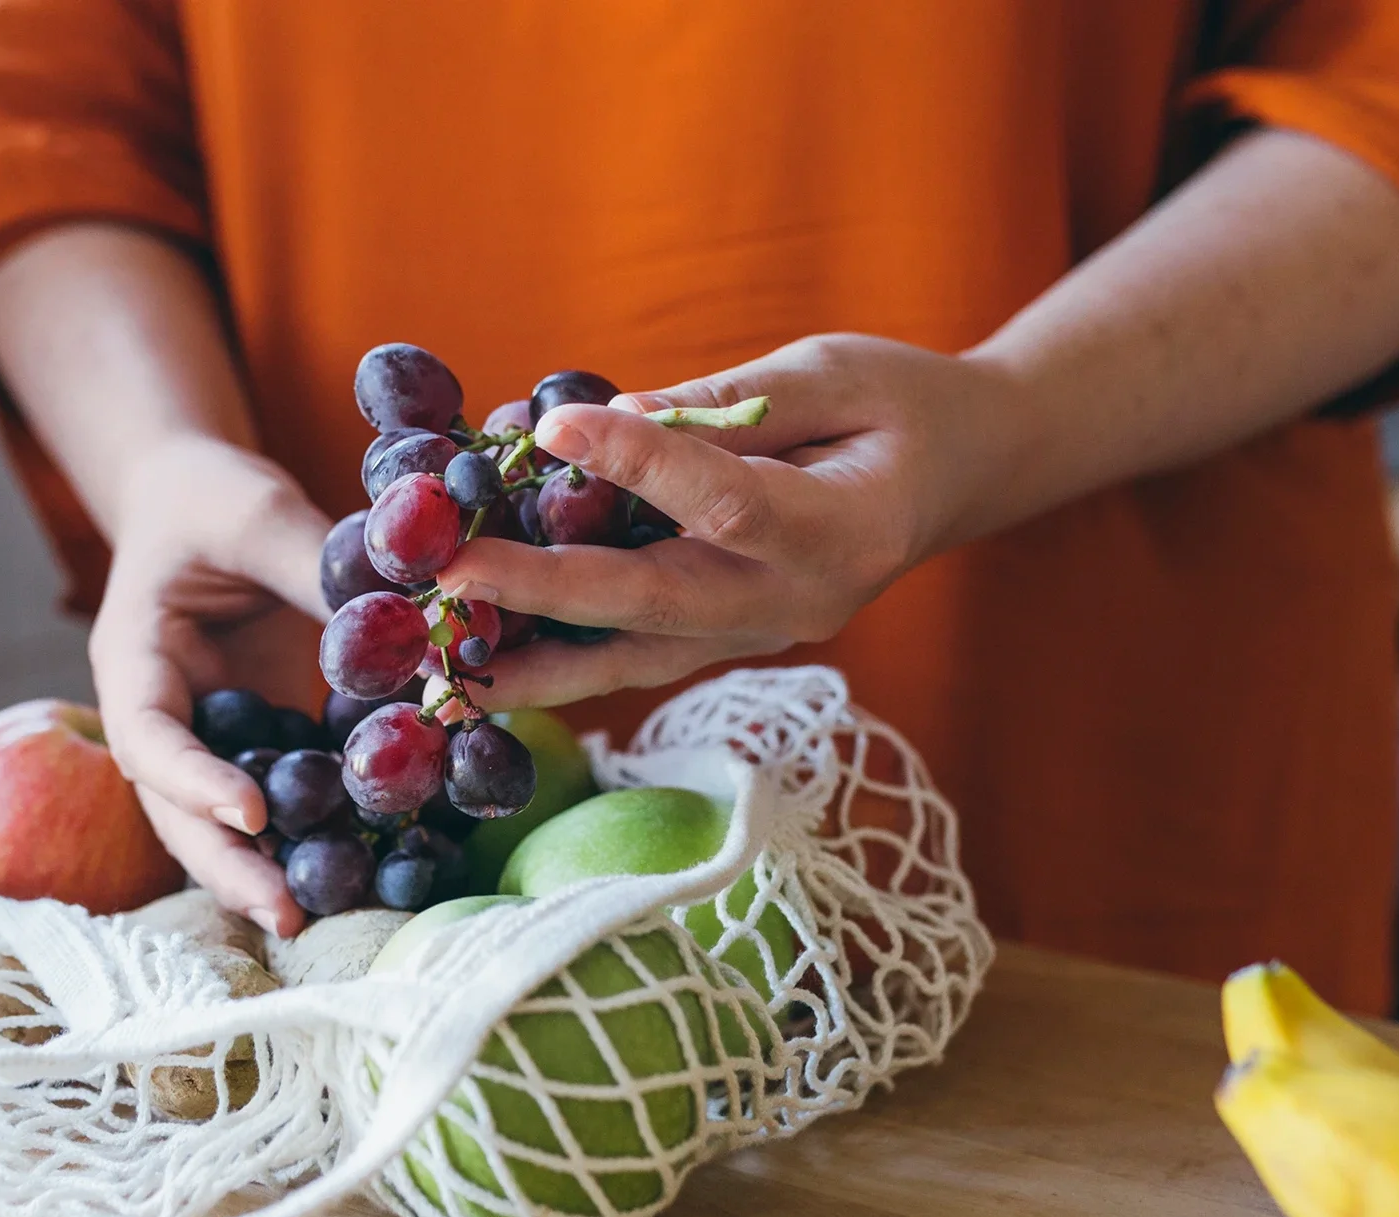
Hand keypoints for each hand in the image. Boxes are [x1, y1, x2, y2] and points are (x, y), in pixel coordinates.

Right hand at [88, 439, 330, 935]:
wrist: (200, 497)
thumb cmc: (212, 498)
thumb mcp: (259, 514)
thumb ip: (321, 569)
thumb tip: (418, 629)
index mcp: (135, 661)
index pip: (148, 736)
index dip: (193, 781)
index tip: (251, 814)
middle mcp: (165, 716)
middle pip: (178, 810)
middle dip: (229, 866)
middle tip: (288, 915)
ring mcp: (211, 738)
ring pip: (227, 823)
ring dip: (273, 869)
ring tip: (327, 917)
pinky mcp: (260, 741)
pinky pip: (286, 797)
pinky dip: (322, 830)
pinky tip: (376, 863)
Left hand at [438, 334, 1032, 708]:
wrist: (959, 475)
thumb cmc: (902, 404)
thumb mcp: (831, 370)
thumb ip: (727, 404)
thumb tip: (605, 424)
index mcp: (841, 528)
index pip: (726, 502)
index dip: (640, 466)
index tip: (551, 428)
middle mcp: (797, 602)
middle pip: (657, 604)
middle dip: (545, 592)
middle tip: (453, 575)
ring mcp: (761, 635)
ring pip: (633, 657)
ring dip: (532, 660)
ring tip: (439, 664)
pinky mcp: (728, 642)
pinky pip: (635, 657)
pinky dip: (559, 661)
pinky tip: (481, 661)